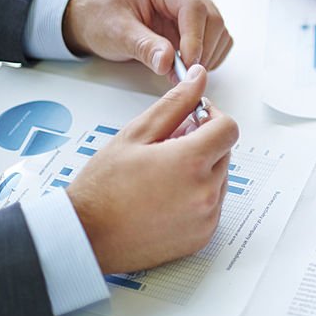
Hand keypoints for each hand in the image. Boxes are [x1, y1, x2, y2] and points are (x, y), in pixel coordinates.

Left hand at [62, 0, 231, 76]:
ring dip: (206, 56)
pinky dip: (209, 57)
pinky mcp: (199, 22)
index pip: (194, 7)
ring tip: (179, 71)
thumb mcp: (116, 32)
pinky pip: (218, 40)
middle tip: (182, 74)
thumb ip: (143, 46)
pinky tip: (186, 65)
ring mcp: (194, 4)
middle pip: (213, 19)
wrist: (98, 17)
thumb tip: (167, 62)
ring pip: (219, 32)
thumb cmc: (103, 17)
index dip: (195, 37)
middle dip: (202, 51)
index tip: (188, 64)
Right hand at [66, 65, 239, 273]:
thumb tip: (198, 78)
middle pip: (224, 153)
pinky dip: (197, 197)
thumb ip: (174, 104)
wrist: (86, 237)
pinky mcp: (202, 237)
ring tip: (162, 176)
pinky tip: (166, 198)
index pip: (228, 128)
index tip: (193, 120)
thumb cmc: (103, 187)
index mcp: (191, 162)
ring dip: (201, 171)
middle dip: (203, 144)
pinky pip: (212, 206)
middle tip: (167, 149)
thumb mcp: (136, 134)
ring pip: (219, 179)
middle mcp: (205, 192)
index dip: (212, 118)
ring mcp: (206, 218)